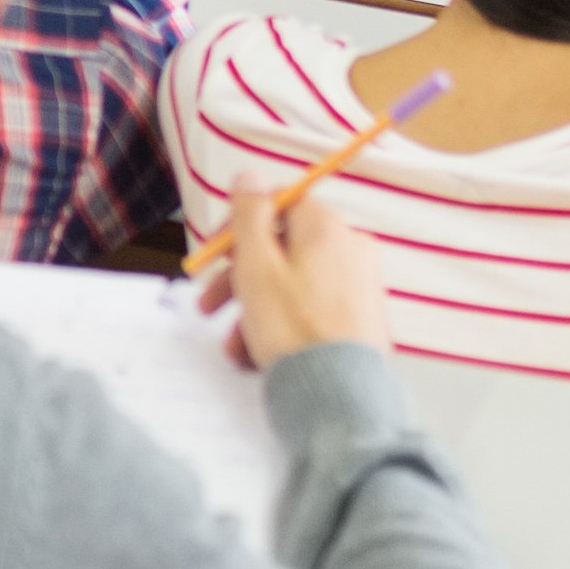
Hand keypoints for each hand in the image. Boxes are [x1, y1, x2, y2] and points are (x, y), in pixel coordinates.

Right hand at [193, 184, 395, 367]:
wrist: (339, 394)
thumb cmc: (294, 329)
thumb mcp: (256, 265)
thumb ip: (249, 214)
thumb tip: (249, 174)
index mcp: (325, 227)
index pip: (278, 203)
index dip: (240, 227)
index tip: (216, 253)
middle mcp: (349, 248)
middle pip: (281, 248)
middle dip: (239, 278)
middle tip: (210, 305)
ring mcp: (358, 285)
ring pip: (291, 284)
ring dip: (254, 310)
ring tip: (234, 345)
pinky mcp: (359, 318)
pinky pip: (310, 310)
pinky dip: (281, 326)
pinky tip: (258, 355)